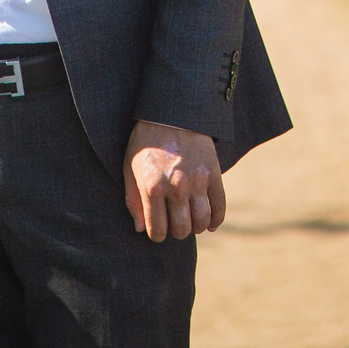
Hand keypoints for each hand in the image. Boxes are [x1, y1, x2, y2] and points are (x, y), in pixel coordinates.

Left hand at [124, 119, 224, 240]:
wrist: (171, 112)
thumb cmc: (145, 141)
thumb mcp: (129, 167)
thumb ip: (133, 199)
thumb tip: (140, 229)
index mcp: (152, 186)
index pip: (157, 229)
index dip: (156, 235)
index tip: (157, 230)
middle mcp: (176, 187)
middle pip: (181, 229)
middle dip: (176, 232)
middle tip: (173, 223)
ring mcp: (197, 181)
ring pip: (201, 222)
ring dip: (195, 227)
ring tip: (189, 221)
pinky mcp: (214, 174)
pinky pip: (219, 207)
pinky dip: (215, 220)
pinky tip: (209, 223)